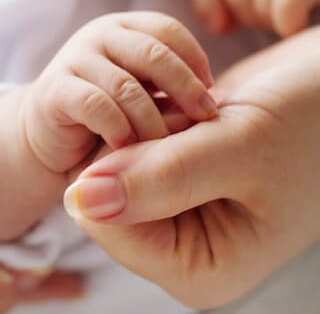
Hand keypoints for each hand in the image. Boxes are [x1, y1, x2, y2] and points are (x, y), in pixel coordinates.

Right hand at [0, 11, 214, 241]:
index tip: (212, 99)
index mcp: (125, 28)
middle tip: (205, 119)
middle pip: (152, 52)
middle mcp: (99, 37)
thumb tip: (223, 102)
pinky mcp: (54, 91)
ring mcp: (74, 61)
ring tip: (165, 147)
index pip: (168, 31)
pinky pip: (95, 106)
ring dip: (151, 120)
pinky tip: (127, 149)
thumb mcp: (144, 93)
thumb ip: (172, 88)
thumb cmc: (108, 116)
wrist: (50, 135)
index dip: (195, 61)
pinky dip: (118, 129)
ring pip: (125, 85)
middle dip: (184, 87)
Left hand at [63, 28, 319, 308]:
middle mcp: (179, 246)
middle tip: (201, 123)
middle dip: (143, 142)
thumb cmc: (316, 121)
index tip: (176, 130)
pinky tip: (204, 110)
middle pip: (104, 190)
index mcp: (198, 268)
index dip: (120, 164)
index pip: (103, 222)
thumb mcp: (244, 146)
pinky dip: (160, 113)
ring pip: (115, 159)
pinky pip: (135, 140)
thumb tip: (81, 200)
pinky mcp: (176, 176)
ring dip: (153, 122)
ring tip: (211, 117)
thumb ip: (162, 176)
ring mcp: (175, 210)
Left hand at [194, 0, 319, 35]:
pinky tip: (299, 26)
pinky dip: (289, 23)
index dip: (213, 3)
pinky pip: (285, 5)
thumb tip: (216, 25)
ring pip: (260, 2)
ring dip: (273, 21)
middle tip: (274, 15)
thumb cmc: (291, 0)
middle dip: (251, 15)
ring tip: (291, 16)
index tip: (226, 23)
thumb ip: (218, 5)